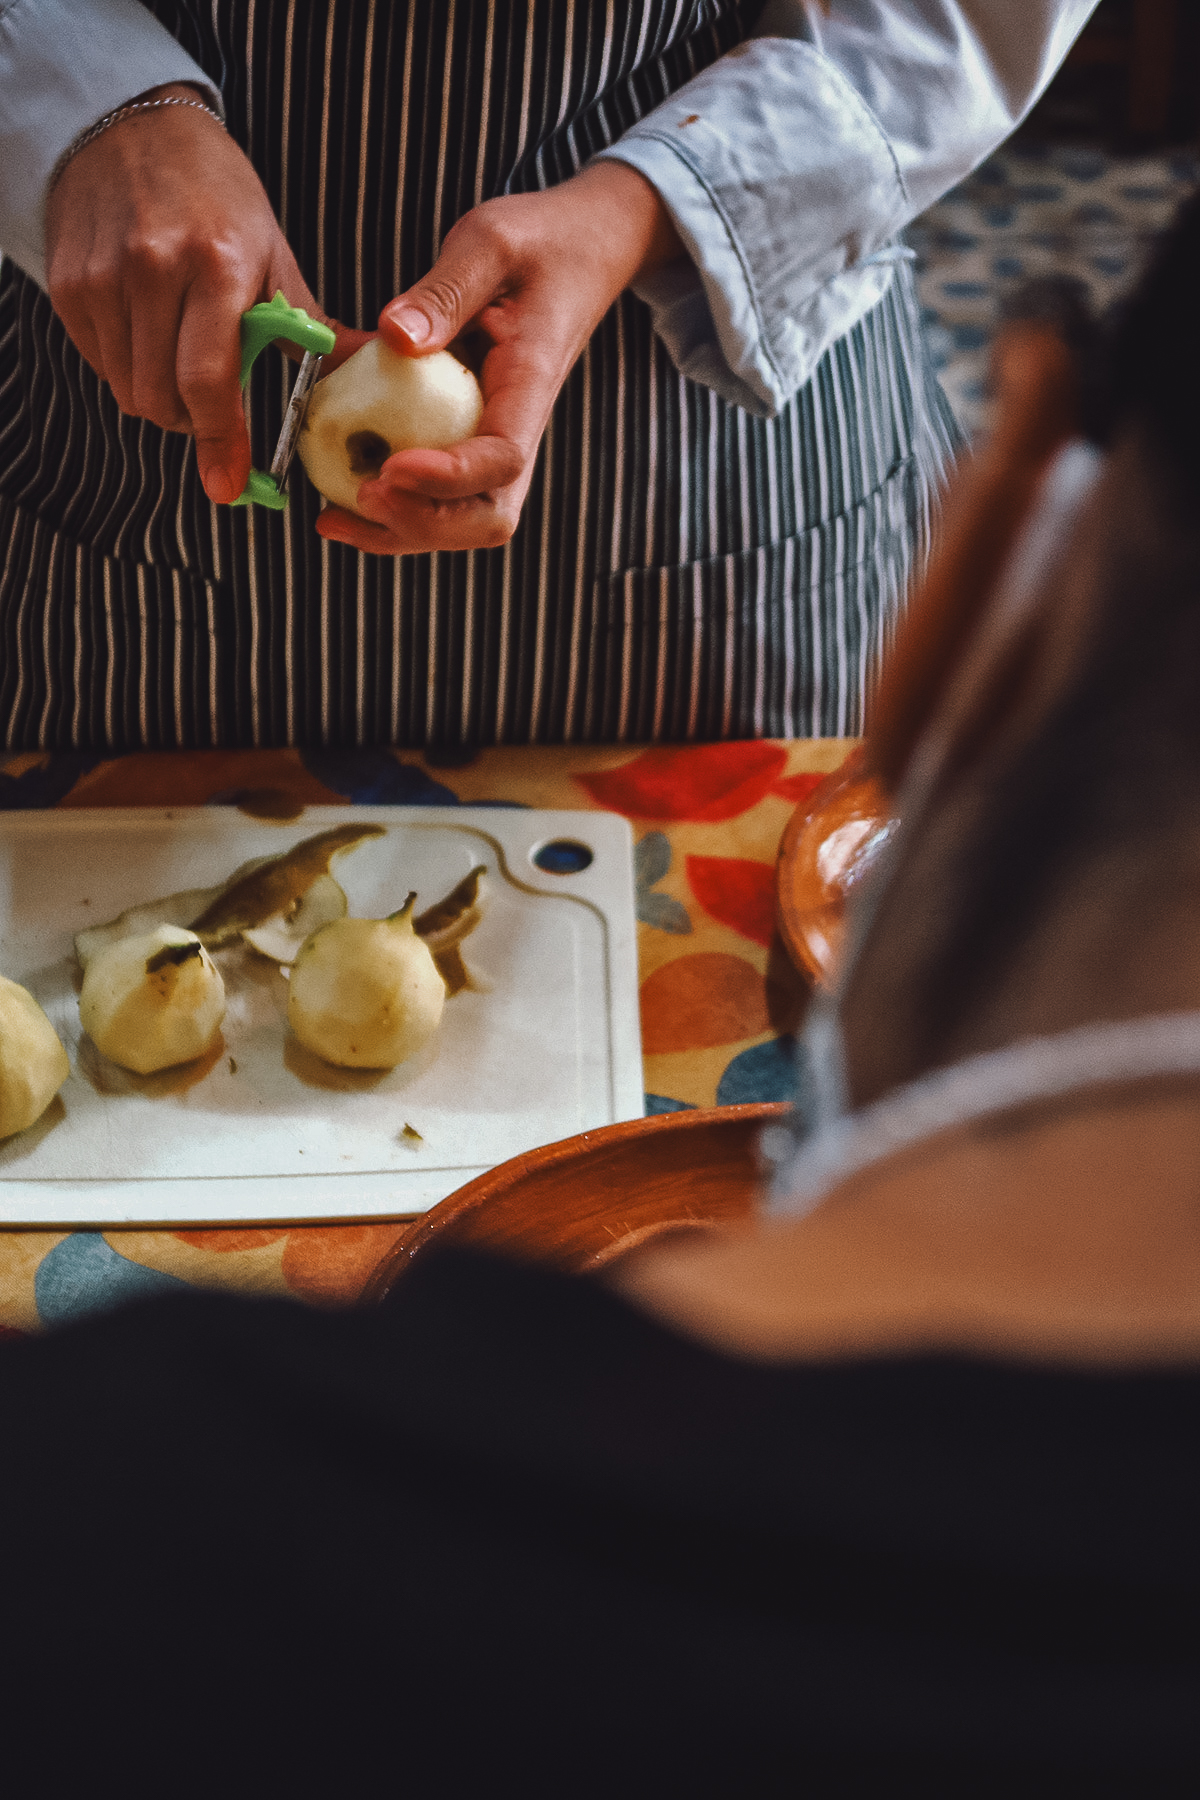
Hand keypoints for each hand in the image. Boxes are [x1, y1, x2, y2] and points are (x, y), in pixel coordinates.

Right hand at [44, 85, 369, 503]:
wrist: (131, 131)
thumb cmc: (216, 197)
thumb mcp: (273, 251)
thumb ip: (309, 326)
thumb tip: (365, 375)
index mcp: (219, 265)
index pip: (210, 379)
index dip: (220, 440)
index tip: (228, 484)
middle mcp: (154, 269)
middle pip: (163, 399)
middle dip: (193, 423)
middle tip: (214, 409)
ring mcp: (104, 277)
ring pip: (128, 390)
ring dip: (160, 398)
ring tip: (181, 358)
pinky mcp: (68, 284)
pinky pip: (100, 363)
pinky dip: (127, 368)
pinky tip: (147, 332)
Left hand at [315, 160, 682, 554]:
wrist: (581, 253)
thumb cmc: (538, 242)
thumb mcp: (489, 243)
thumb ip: (445, 290)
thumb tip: (394, 336)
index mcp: (529, 385)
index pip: (502, 458)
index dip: (448, 476)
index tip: (391, 467)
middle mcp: (519, 430)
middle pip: (487, 517)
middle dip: (424, 523)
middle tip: (361, 495)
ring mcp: (498, 445)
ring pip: (463, 521)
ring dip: (402, 533)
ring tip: (333, 517)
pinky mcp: (473, 444)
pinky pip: (442, 499)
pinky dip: (395, 514)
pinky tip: (341, 502)